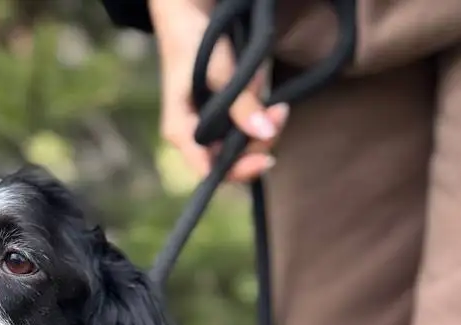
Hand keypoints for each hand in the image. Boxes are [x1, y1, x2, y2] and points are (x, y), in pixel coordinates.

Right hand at [149, 0, 287, 181]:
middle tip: (280, 114)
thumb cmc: (194, 43)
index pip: (208, 169)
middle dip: (258, 144)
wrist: (189, 19)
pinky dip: (261, 122)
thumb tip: (265, 134)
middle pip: (229, 161)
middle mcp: (192, 138)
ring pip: (240, 148)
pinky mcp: (221, 120)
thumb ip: (241, 103)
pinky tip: (271, 106)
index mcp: (180, 131)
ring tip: (279, 107)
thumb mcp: (220, 70)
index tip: (267, 158)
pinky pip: (243, 132)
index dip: (238, 170)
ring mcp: (207, 130)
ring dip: (264, 132)